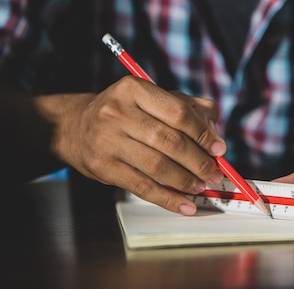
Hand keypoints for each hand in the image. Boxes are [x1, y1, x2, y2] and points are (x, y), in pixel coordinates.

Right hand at [48, 76, 225, 214]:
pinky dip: (168, 199)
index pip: (177, 112)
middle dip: (199, 161)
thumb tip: (214, 131)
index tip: (219, 148)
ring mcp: (107, 140)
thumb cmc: (123, 112)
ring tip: (201, 186)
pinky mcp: (102, 167)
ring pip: (157, 166)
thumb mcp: (152, 98)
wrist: (75, 127)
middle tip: (214, 172)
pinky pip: (142, 187)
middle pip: (169, 141)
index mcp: (134, 88)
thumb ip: (187, 107)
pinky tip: (185, 204)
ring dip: (186, 180)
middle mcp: (117, 112)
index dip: (202, 133)